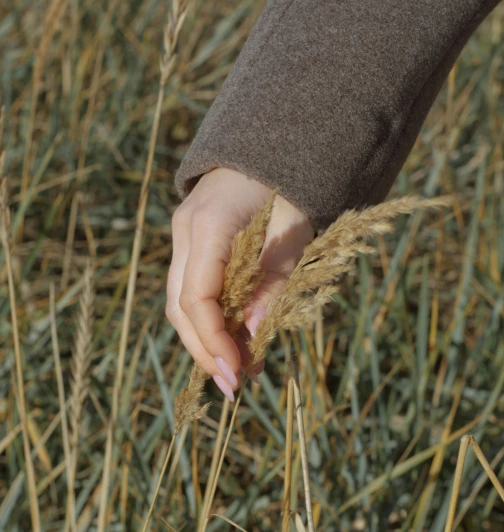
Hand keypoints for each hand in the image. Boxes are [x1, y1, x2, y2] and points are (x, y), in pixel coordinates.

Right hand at [166, 168, 313, 399]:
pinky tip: (233, 342)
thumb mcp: (294, 231)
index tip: (237, 371)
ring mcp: (183, 238)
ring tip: (238, 370)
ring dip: (205, 340)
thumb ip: (275, 280)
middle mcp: (186, 233)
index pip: (196, 297)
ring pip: (180, 302)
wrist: (272, 145)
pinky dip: (209, 321)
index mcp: (209, 225)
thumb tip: (254, 333)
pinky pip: (192, 291)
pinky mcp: (192, 245)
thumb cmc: (290, 184)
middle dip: (204, 350)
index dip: (213, 340)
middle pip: (180, 306)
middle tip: (234, 386)